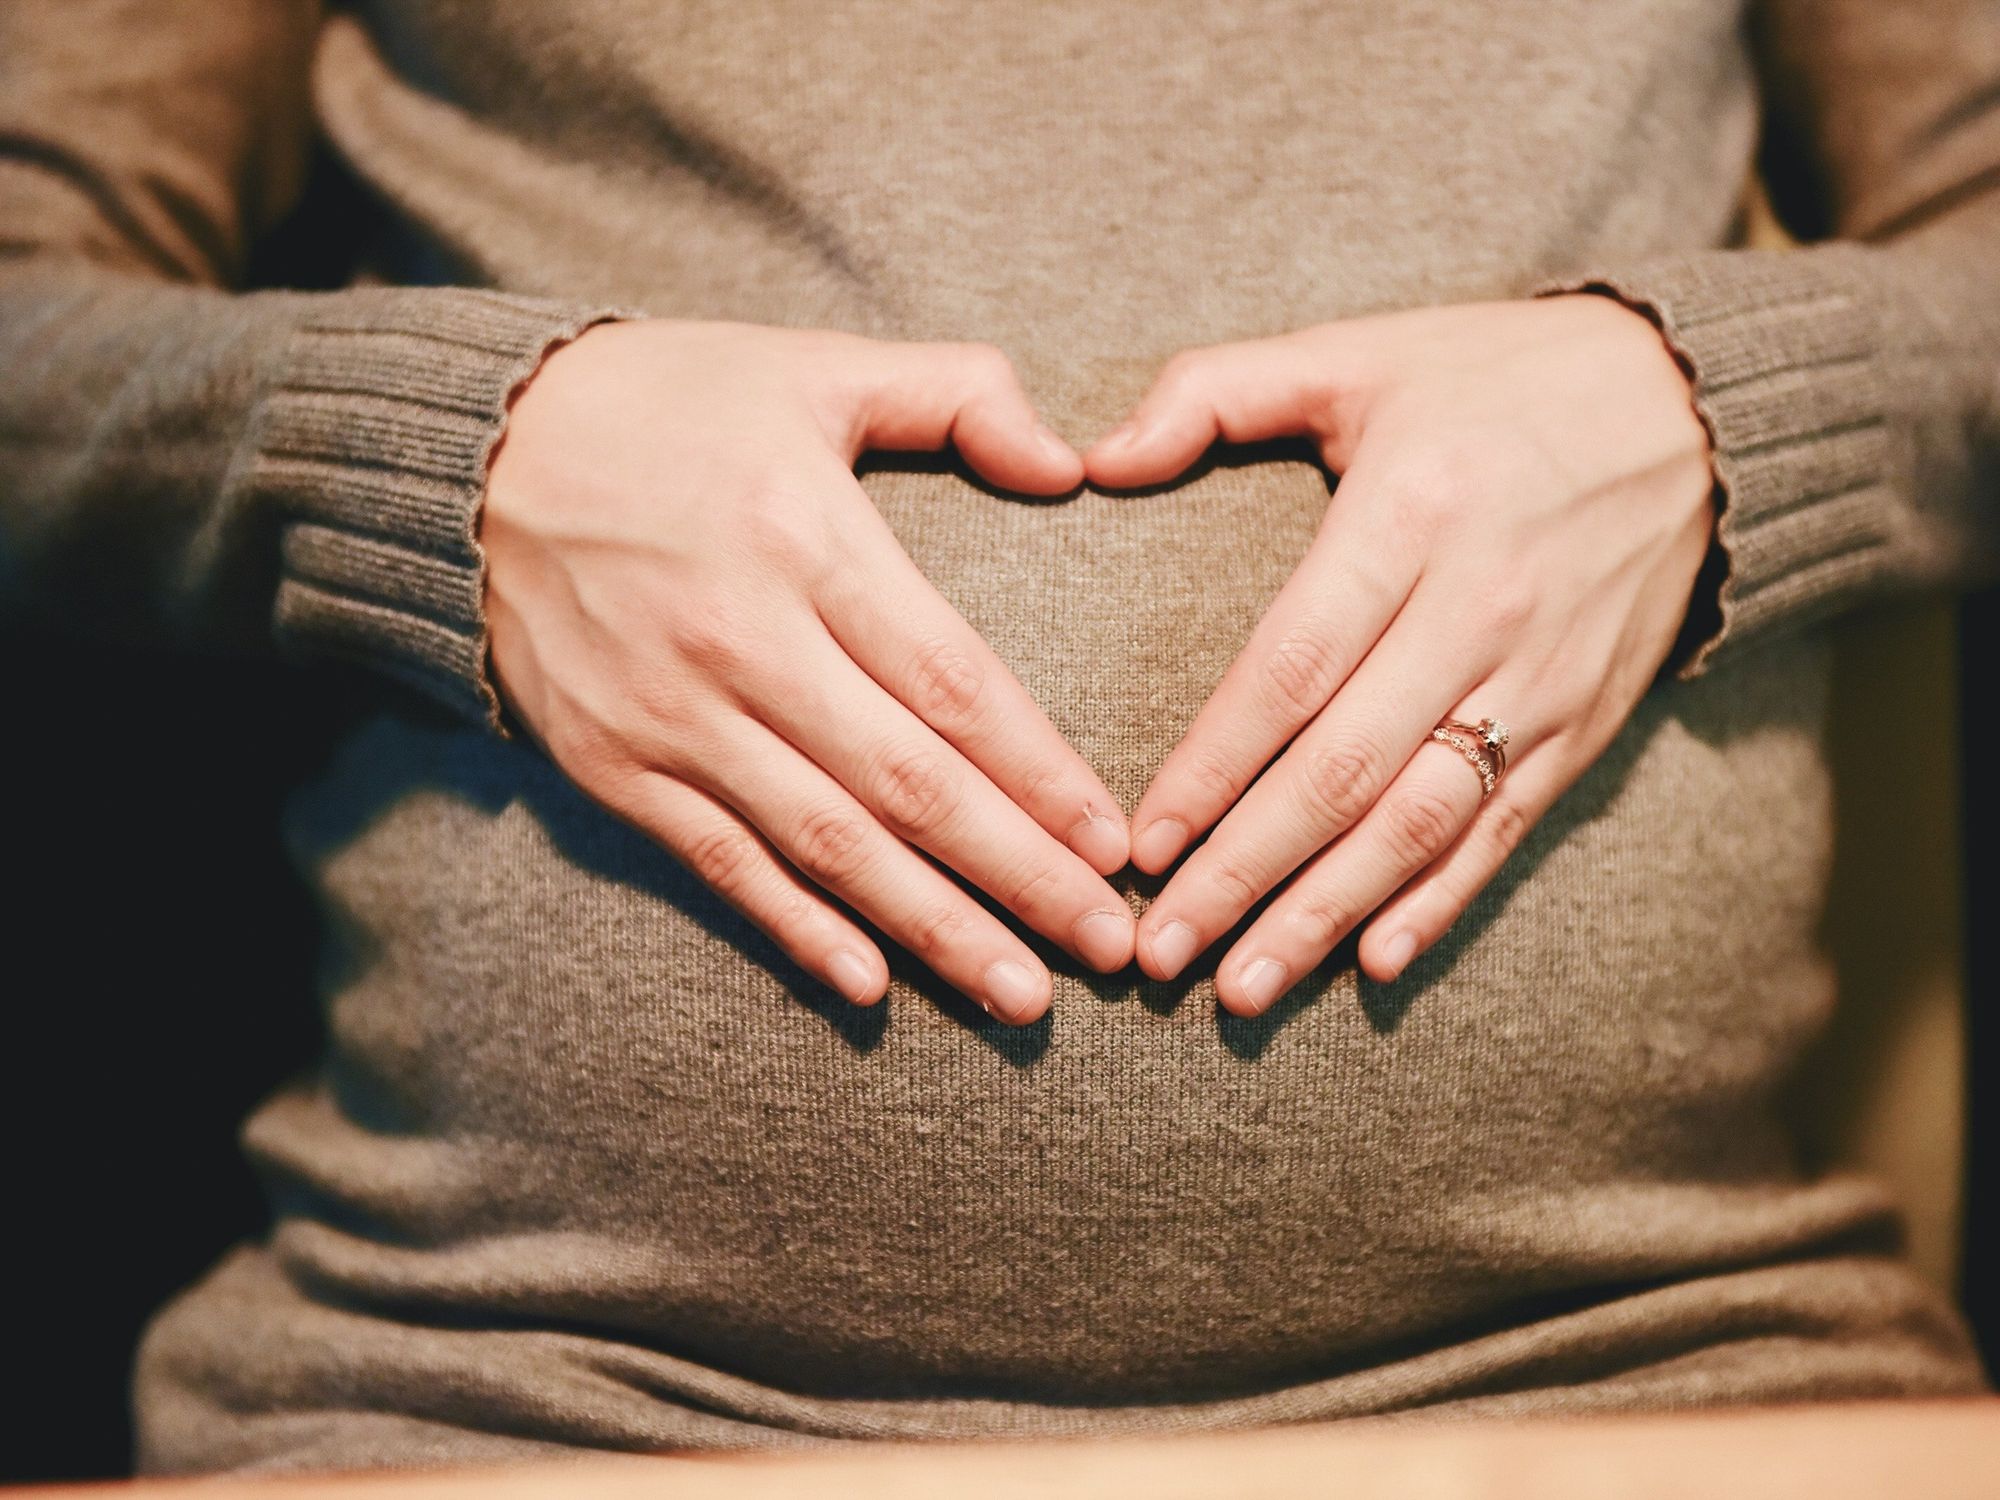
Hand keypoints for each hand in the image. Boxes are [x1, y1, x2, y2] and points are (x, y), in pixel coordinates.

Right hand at [482, 320, 1133, 1023]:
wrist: (470, 452)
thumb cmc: (666, 402)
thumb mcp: (813, 365)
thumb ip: (956, 393)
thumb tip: (1069, 462)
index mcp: (805, 537)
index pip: (953, 684)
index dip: (1042, 775)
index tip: (1116, 846)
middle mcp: (741, 640)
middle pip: (908, 786)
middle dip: (1021, 877)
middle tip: (1111, 950)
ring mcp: (670, 716)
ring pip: (827, 846)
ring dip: (934, 929)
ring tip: (1025, 996)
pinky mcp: (613, 766)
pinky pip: (721, 865)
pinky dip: (797, 930)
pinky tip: (872, 987)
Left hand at [1084, 296, 1715, 1013]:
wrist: (1696, 407)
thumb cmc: (1495, 380)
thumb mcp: (1356, 352)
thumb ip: (1215, 392)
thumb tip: (1093, 458)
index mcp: (1410, 513)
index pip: (1291, 668)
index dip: (1211, 767)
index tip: (1140, 845)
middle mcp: (1480, 608)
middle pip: (1344, 770)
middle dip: (1244, 872)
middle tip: (1161, 952)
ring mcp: (1542, 676)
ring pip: (1420, 821)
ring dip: (1326, 914)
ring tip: (1242, 988)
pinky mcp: (1587, 721)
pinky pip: (1505, 829)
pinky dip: (1440, 903)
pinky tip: (1373, 963)